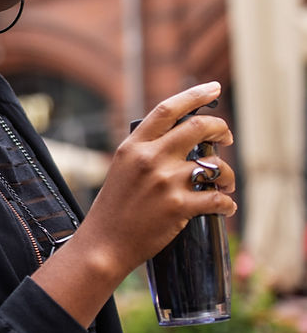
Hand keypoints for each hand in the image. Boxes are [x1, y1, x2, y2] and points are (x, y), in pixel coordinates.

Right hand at [65, 81, 236, 285]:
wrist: (104, 244)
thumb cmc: (113, 209)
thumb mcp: (121, 169)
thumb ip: (145, 151)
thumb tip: (179, 137)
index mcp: (133, 147)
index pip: (167, 110)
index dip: (195, 95)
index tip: (213, 88)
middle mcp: (150, 159)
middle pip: (198, 128)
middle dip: (221, 128)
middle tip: (227, 137)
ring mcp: (165, 183)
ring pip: (214, 165)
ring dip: (228, 174)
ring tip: (226, 183)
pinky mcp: (179, 207)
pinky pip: (217, 198)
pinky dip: (227, 203)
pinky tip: (226, 206)